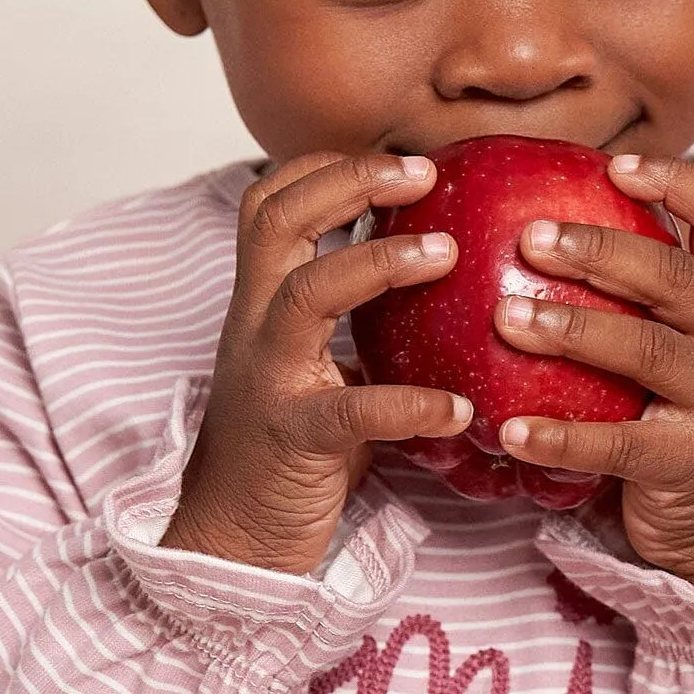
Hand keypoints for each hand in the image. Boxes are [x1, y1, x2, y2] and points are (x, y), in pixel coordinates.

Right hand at [164, 152, 471, 575]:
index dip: (325, 166)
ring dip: (379, 263)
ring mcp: (269, 377)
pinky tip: (460, 408)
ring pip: (306, 293)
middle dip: (351, 183)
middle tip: (427, 174)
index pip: (270, 202)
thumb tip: (444, 275)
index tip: (399, 157)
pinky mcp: (294, 437)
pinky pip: (352, 411)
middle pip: (279, 220)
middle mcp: (254, 326)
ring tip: (449, 254)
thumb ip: (358, 320)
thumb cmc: (292, 446)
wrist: (233, 536)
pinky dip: (409, 404)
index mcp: (261, 303)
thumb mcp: (320, 364)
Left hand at [491, 150, 693, 594]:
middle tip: (529, 236)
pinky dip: (562, 436)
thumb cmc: (685, 411)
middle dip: (602, 250)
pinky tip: (510, 429)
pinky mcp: (691, 459)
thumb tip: (531, 227)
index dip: (677, 182)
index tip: (613, 166)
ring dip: (573, 328)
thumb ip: (636, 294)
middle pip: (675, 277)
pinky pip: (619, 444)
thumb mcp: (684, 341)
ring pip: (648, 351)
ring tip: (506, 317)